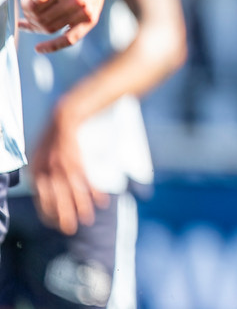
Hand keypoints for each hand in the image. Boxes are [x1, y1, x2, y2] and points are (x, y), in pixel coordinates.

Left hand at [18, 0, 110, 51]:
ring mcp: (84, 12)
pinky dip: (53, 46)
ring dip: (36, 27)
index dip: (25, 4)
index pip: (35, 6)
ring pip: (50, 29)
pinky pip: (70, 39)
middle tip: (28, 8)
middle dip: (29, 15)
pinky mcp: (90, 20)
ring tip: (32, 19)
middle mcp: (77, 1)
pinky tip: (39, 49)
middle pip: (41, 19)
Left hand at [29, 113, 106, 233]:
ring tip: (88, 218)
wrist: (70, 108)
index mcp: (35, 167)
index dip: (49, 211)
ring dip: (80, 205)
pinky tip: (100, 200)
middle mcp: (43, 164)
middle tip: (70, 229)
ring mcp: (57, 158)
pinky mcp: (72, 152)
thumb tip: (48, 187)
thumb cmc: (62, 132)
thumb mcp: (49, 151)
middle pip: (54, 195)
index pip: (40, 196)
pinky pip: (83, 175)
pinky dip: (93, 189)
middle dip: (63, 214)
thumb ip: (47, 168)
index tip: (58, 223)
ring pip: (69, 188)